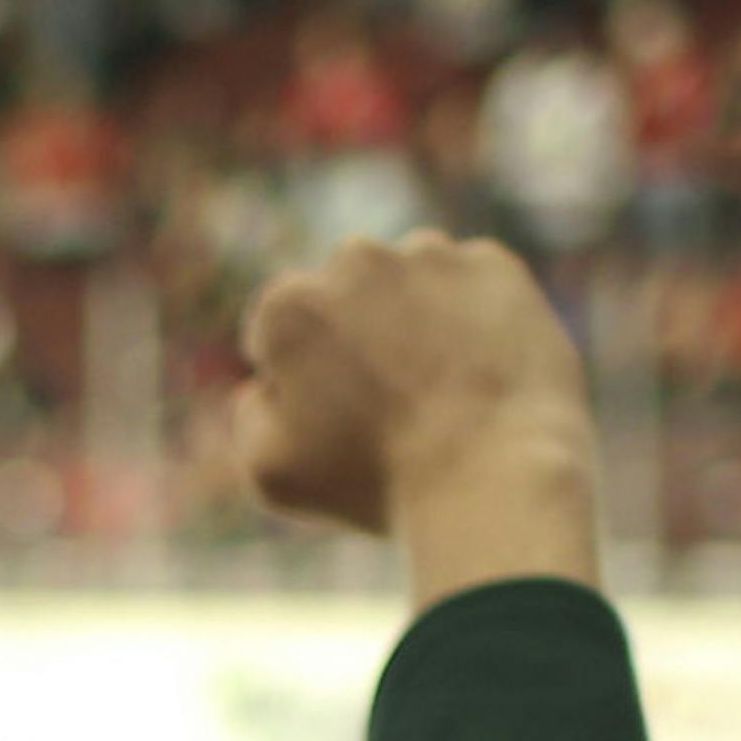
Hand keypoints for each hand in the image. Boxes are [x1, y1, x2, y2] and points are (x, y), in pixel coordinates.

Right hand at [227, 232, 603, 603]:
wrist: (492, 476)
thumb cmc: (373, 485)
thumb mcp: (270, 472)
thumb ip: (247, 415)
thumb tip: (264, 382)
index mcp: (289, 306)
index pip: (282, 335)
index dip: (303, 385)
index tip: (336, 425)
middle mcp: (355, 259)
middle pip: (346, 298)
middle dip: (358, 338)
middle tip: (391, 407)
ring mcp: (429, 256)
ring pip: (410, 284)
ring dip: (416, 321)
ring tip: (441, 393)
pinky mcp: (494, 265)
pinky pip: (473, 288)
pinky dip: (476, 321)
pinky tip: (482, 376)